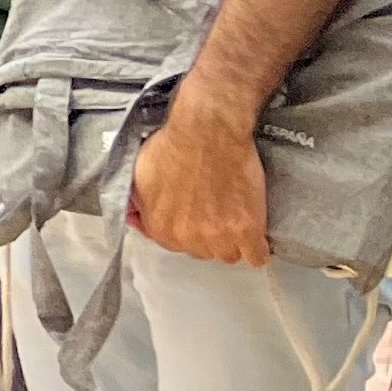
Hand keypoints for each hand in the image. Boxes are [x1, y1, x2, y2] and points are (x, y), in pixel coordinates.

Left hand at [129, 95, 271, 265]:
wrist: (208, 132)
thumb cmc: (173, 147)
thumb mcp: (139, 176)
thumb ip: (136, 204)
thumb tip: (134, 219)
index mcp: (160, 229)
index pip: (174, 246)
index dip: (186, 231)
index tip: (196, 220)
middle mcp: (188, 239)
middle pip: (202, 251)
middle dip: (207, 236)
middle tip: (215, 214)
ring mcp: (219, 236)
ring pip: (228, 255)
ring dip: (231, 242)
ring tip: (235, 222)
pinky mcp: (248, 229)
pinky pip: (256, 257)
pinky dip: (257, 249)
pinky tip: (254, 237)